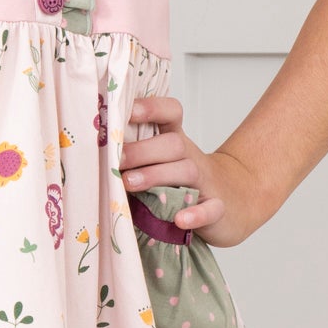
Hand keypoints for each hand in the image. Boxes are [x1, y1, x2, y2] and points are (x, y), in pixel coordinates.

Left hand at [119, 95, 271, 247]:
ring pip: (187, 170)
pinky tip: (180, 219)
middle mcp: (191, 157)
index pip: (170, 113)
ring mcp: (207, 182)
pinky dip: (196, 214)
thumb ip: (135, 157)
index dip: (150, 108)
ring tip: (129, 184)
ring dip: (156, 175)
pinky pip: (211, 209)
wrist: (235, 201)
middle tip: (114, 160)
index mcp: (176, 141)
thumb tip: (92, 154)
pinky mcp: (218, 209)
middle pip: (173, 143)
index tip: (124, 111)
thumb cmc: (184, 183)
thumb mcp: (162, 163)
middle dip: (141, 150)